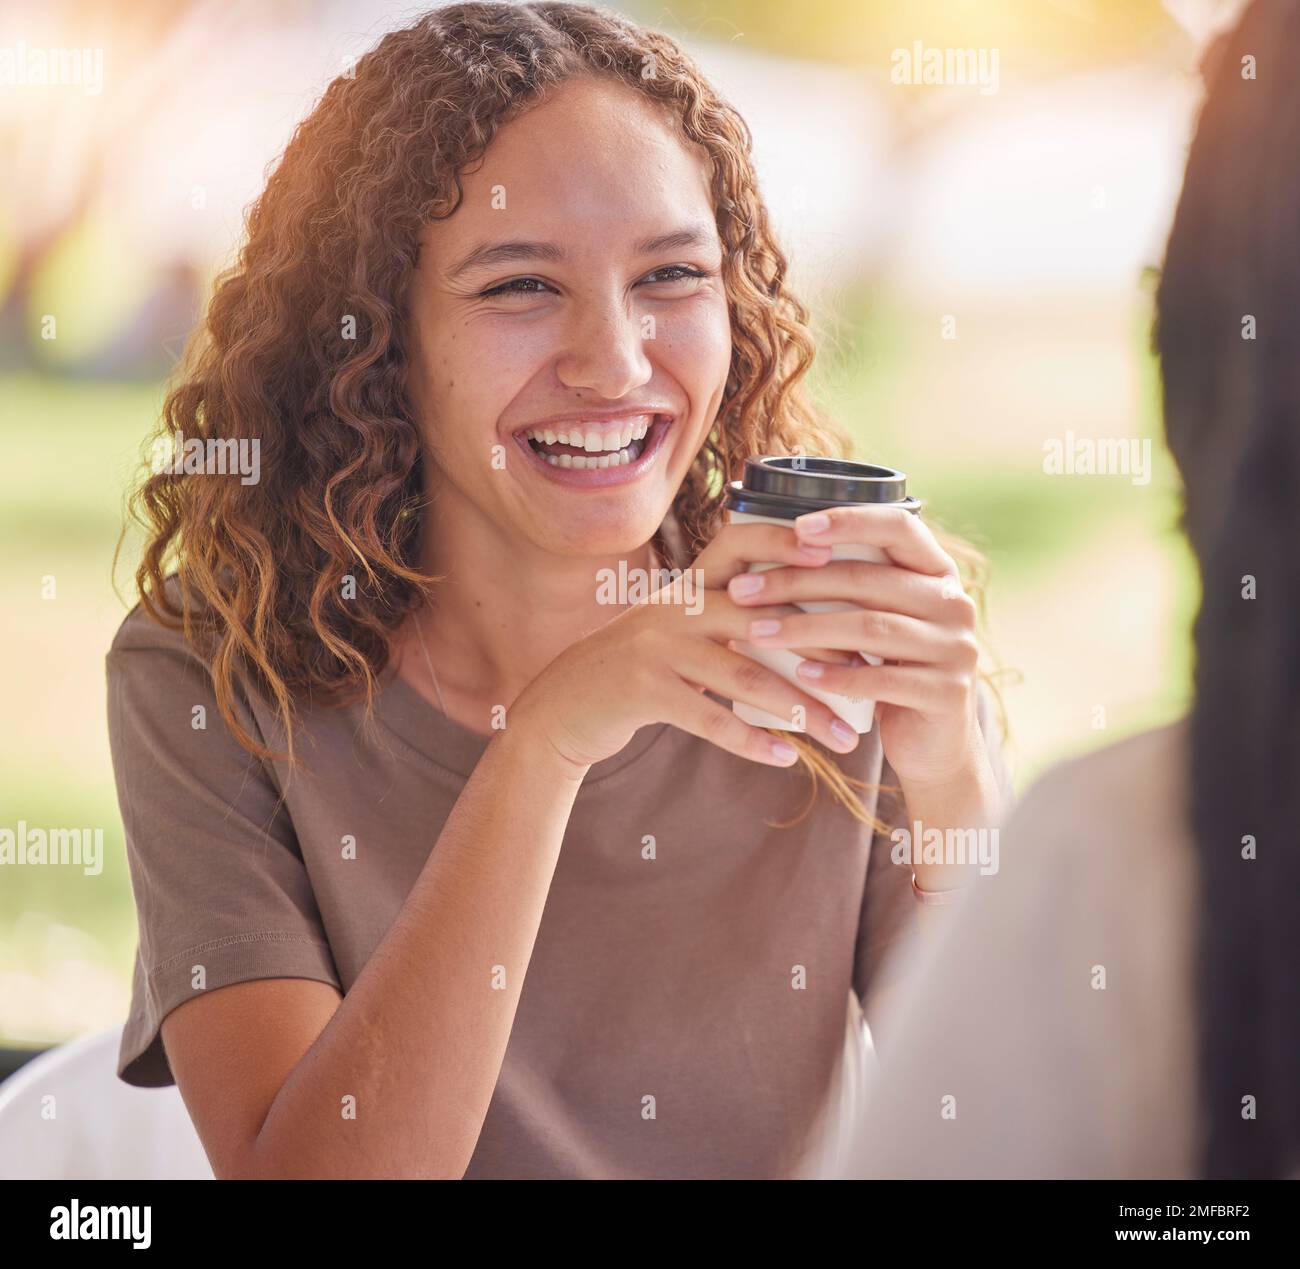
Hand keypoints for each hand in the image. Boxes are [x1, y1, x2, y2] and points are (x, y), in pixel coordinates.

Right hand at [512, 522, 863, 770]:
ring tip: (842, 739)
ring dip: (800, 710)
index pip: (741, 544)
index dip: (787, 543)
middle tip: (871, 677)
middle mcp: (675, 607)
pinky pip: (710, 717)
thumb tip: (809, 624)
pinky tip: (786, 759)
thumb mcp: (677, 630)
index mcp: (689, 585)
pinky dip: (751, 741)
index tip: (838, 558)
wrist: (565, 706)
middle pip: (763, 619)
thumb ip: (729, 618)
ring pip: (745, 675)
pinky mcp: (644, 692)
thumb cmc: (639, 669)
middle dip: (822, 649)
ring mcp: (657, 648)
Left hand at [725, 504, 989, 789]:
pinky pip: (882, 679)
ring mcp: (955, 648)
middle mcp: (954, 603)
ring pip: (870, 628)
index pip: (899, 526)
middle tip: (742, 591)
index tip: (796, 528)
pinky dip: (837, 675)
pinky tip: (801, 675)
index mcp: (937, 572)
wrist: (934, 745)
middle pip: (868, 580)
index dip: (849, 521)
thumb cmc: (889, 669)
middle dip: (797, 582)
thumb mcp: (878, 620)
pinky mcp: (946, 693)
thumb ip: (853, 586)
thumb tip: (771, 548)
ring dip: (805, 629)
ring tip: (757, 633)